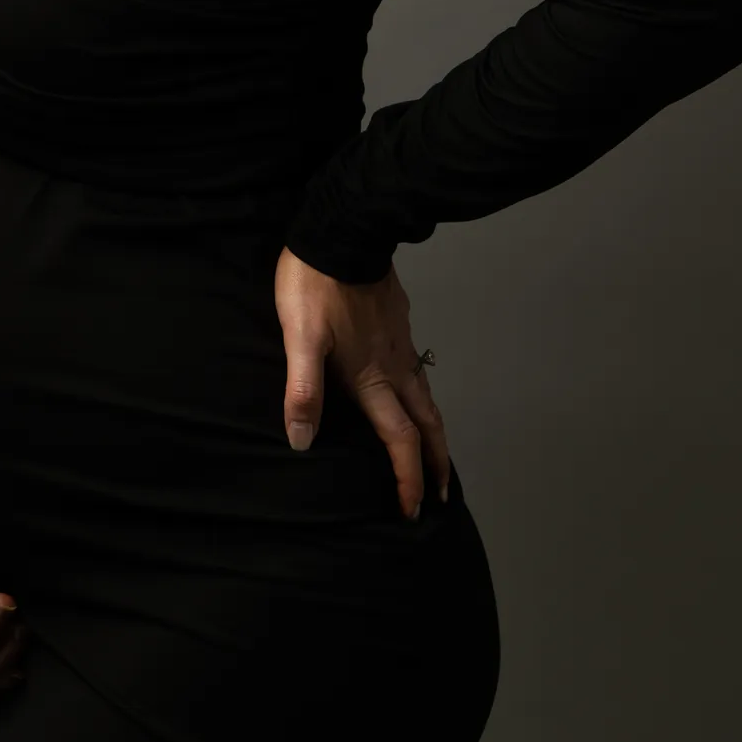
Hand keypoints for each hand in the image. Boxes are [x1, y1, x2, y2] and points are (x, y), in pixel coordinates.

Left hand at [273, 247, 449, 518]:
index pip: (399, 440)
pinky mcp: (397, 321)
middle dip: (436, 463)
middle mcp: (395, 365)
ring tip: (434, 449)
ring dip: (433, 430)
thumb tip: (302, 442)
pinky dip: (422, 394)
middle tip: (442, 493)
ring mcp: (400, 342)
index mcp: (373, 377)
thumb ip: (302, 390)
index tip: (412, 509)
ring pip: (426, 395)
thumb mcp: (299, 339)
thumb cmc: (316, 286)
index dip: (407, 478)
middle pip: (427, 424)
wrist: (343, 231)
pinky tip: (410, 387)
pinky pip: (417, 368)